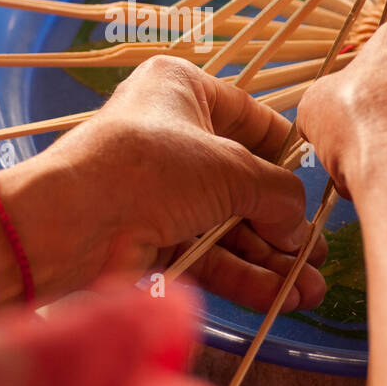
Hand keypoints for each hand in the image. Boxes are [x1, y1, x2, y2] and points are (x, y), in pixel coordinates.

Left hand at [14, 55, 326, 312]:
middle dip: (284, 222)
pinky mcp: (150, 235)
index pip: (252, 118)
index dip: (288, 154)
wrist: (67, 224)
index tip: (319, 187)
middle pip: (243, 181)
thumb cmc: (146, 168)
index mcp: (182, 90)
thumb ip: (276, 192)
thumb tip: (299, 222)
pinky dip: (244, 274)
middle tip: (319, 253)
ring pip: (227, 224)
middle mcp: (170, 135)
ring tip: (311, 288)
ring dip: (271, 257)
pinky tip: (282, 295)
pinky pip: (207, 252)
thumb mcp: (229, 169)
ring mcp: (159, 189)